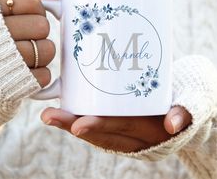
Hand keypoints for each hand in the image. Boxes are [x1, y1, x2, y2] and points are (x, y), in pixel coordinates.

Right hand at [0, 0, 59, 86]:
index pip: (32, 1)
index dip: (35, 6)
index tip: (26, 12)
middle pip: (41, 26)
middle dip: (39, 28)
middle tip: (27, 32)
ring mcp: (2, 63)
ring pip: (46, 51)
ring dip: (41, 50)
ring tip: (27, 50)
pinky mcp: (14, 86)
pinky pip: (44, 76)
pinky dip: (41, 73)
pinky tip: (27, 68)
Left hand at [40, 106, 191, 152]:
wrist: (183, 112)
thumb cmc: (184, 104)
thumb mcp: (191, 106)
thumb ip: (185, 112)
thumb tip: (173, 122)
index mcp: (149, 130)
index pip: (122, 128)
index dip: (100, 126)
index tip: (78, 125)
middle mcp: (134, 136)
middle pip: (101, 133)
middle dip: (74, 125)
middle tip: (49, 116)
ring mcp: (126, 133)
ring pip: (96, 132)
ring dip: (71, 123)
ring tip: (49, 115)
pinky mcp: (121, 125)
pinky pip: (99, 126)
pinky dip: (81, 119)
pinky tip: (65, 111)